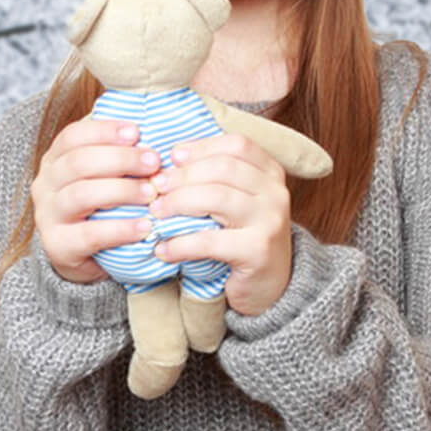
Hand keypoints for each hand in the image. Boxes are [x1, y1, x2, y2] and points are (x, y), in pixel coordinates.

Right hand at [31, 117, 159, 282]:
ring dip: (122, 191)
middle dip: (120, 159)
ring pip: (82, 195)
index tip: (137, 131)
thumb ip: (118, 155)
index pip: (73, 135)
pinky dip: (121, 229)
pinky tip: (145, 226)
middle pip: (78, 162)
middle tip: (154, 162)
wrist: (82, 258)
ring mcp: (48, 216)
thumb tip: (154, 131)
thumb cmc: (100, 208)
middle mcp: (46, 184)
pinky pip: (90, 234)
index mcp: (55, 160)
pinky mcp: (58, 246)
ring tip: (152, 193)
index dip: (105, 130)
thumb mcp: (103, 177)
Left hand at [144, 131, 292, 317]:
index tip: (172, 157)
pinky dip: (180, 244)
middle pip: (223, 168)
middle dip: (182, 176)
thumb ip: (215, 178)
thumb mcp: (238, 200)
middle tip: (155, 188)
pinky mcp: (258, 250)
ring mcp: (270, 220)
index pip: (236, 145)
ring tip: (156, 214)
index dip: (201, 147)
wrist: (270, 285)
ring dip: (177, 203)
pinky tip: (163, 249)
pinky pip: (210, 240)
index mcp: (271, 172)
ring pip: (216, 197)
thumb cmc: (244, 237)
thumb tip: (170, 160)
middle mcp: (276, 192)